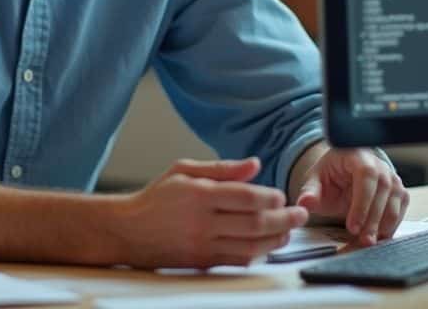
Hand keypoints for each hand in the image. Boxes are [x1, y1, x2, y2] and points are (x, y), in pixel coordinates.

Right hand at [112, 157, 307, 267]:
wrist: (127, 231)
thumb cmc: (156, 197)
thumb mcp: (184, 170)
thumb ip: (222, 168)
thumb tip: (255, 164)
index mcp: (199, 194)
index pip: (245, 196)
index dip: (270, 197)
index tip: (282, 196)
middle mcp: (202, 222)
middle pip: (254, 224)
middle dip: (284, 220)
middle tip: (300, 215)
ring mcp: (202, 245)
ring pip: (250, 246)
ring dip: (276, 240)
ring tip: (289, 232)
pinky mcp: (201, 262)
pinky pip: (237, 261)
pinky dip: (257, 255)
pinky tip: (267, 246)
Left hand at [292, 146, 408, 246]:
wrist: (343, 172)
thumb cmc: (331, 175)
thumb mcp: (315, 180)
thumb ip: (310, 192)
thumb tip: (305, 203)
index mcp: (358, 157)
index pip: (366, 176)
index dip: (361, 203)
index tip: (352, 226)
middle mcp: (380, 166)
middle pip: (383, 192)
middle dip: (373, 220)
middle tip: (362, 240)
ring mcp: (393, 179)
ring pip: (395, 203)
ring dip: (383, 226)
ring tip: (367, 242)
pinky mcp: (399, 193)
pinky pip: (400, 212)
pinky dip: (390, 227)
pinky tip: (377, 238)